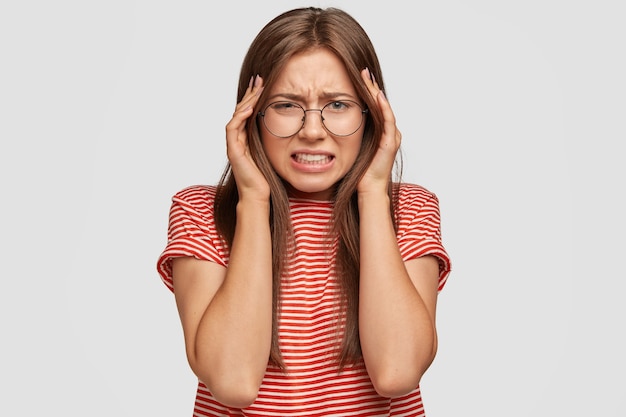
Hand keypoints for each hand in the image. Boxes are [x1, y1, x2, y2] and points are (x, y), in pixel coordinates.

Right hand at [225, 75, 269, 201]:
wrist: (258, 195)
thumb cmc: (267, 178)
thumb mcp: (274, 153)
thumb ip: (276, 140)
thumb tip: (292, 128)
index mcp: (246, 139)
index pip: (248, 112)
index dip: (254, 97)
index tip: (263, 84)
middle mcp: (237, 140)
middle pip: (240, 110)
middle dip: (250, 94)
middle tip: (258, 79)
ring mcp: (233, 145)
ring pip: (236, 116)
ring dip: (246, 101)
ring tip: (255, 88)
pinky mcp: (232, 151)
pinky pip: (232, 129)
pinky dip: (240, 117)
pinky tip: (249, 108)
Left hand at [357, 68, 401, 194]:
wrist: (368, 189)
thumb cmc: (359, 172)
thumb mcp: (351, 147)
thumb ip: (348, 134)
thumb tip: (331, 123)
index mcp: (380, 132)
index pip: (373, 106)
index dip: (366, 91)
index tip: (356, 76)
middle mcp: (389, 132)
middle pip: (380, 103)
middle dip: (370, 86)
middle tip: (362, 70)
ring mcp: (392, 136)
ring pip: (385, 108)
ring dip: (376, 92)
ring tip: (368, 78)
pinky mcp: (391, 143)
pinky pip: (388, 121)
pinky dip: (383, 107)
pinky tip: (377, 96)